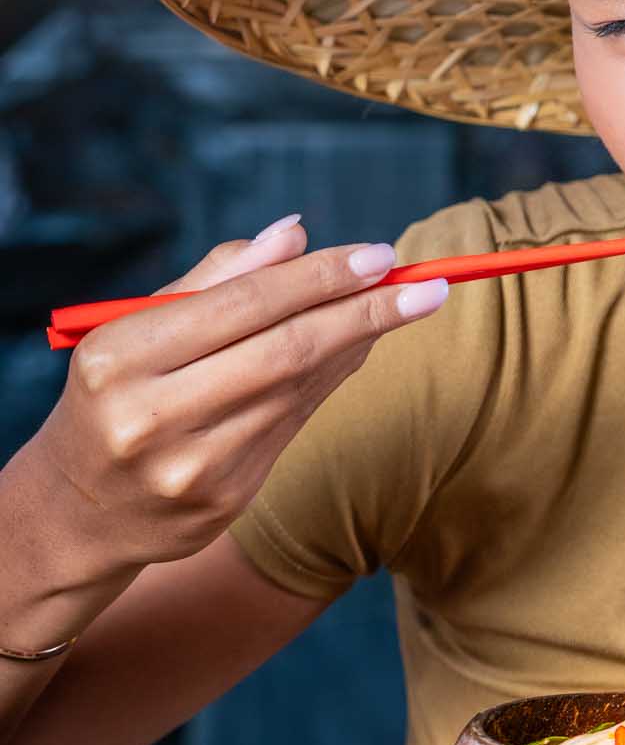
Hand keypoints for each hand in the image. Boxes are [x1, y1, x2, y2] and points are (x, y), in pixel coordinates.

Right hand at [27, 217, 447, 575]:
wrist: (78, 510)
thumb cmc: (115, 393)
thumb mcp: (134, 327)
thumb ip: (215, 278)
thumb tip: (295, 234)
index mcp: (120, 358)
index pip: (243, 305)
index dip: (321, 277)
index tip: (381, 255)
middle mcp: (152, 417)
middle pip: (285, 350)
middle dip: (365, 312)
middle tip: (426, 285)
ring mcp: (191, 467)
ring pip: (299, 388)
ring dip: (360, 343)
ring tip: (400, 307)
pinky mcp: (226, 501)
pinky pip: (296, 424)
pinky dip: (334, 379)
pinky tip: (360, 349)